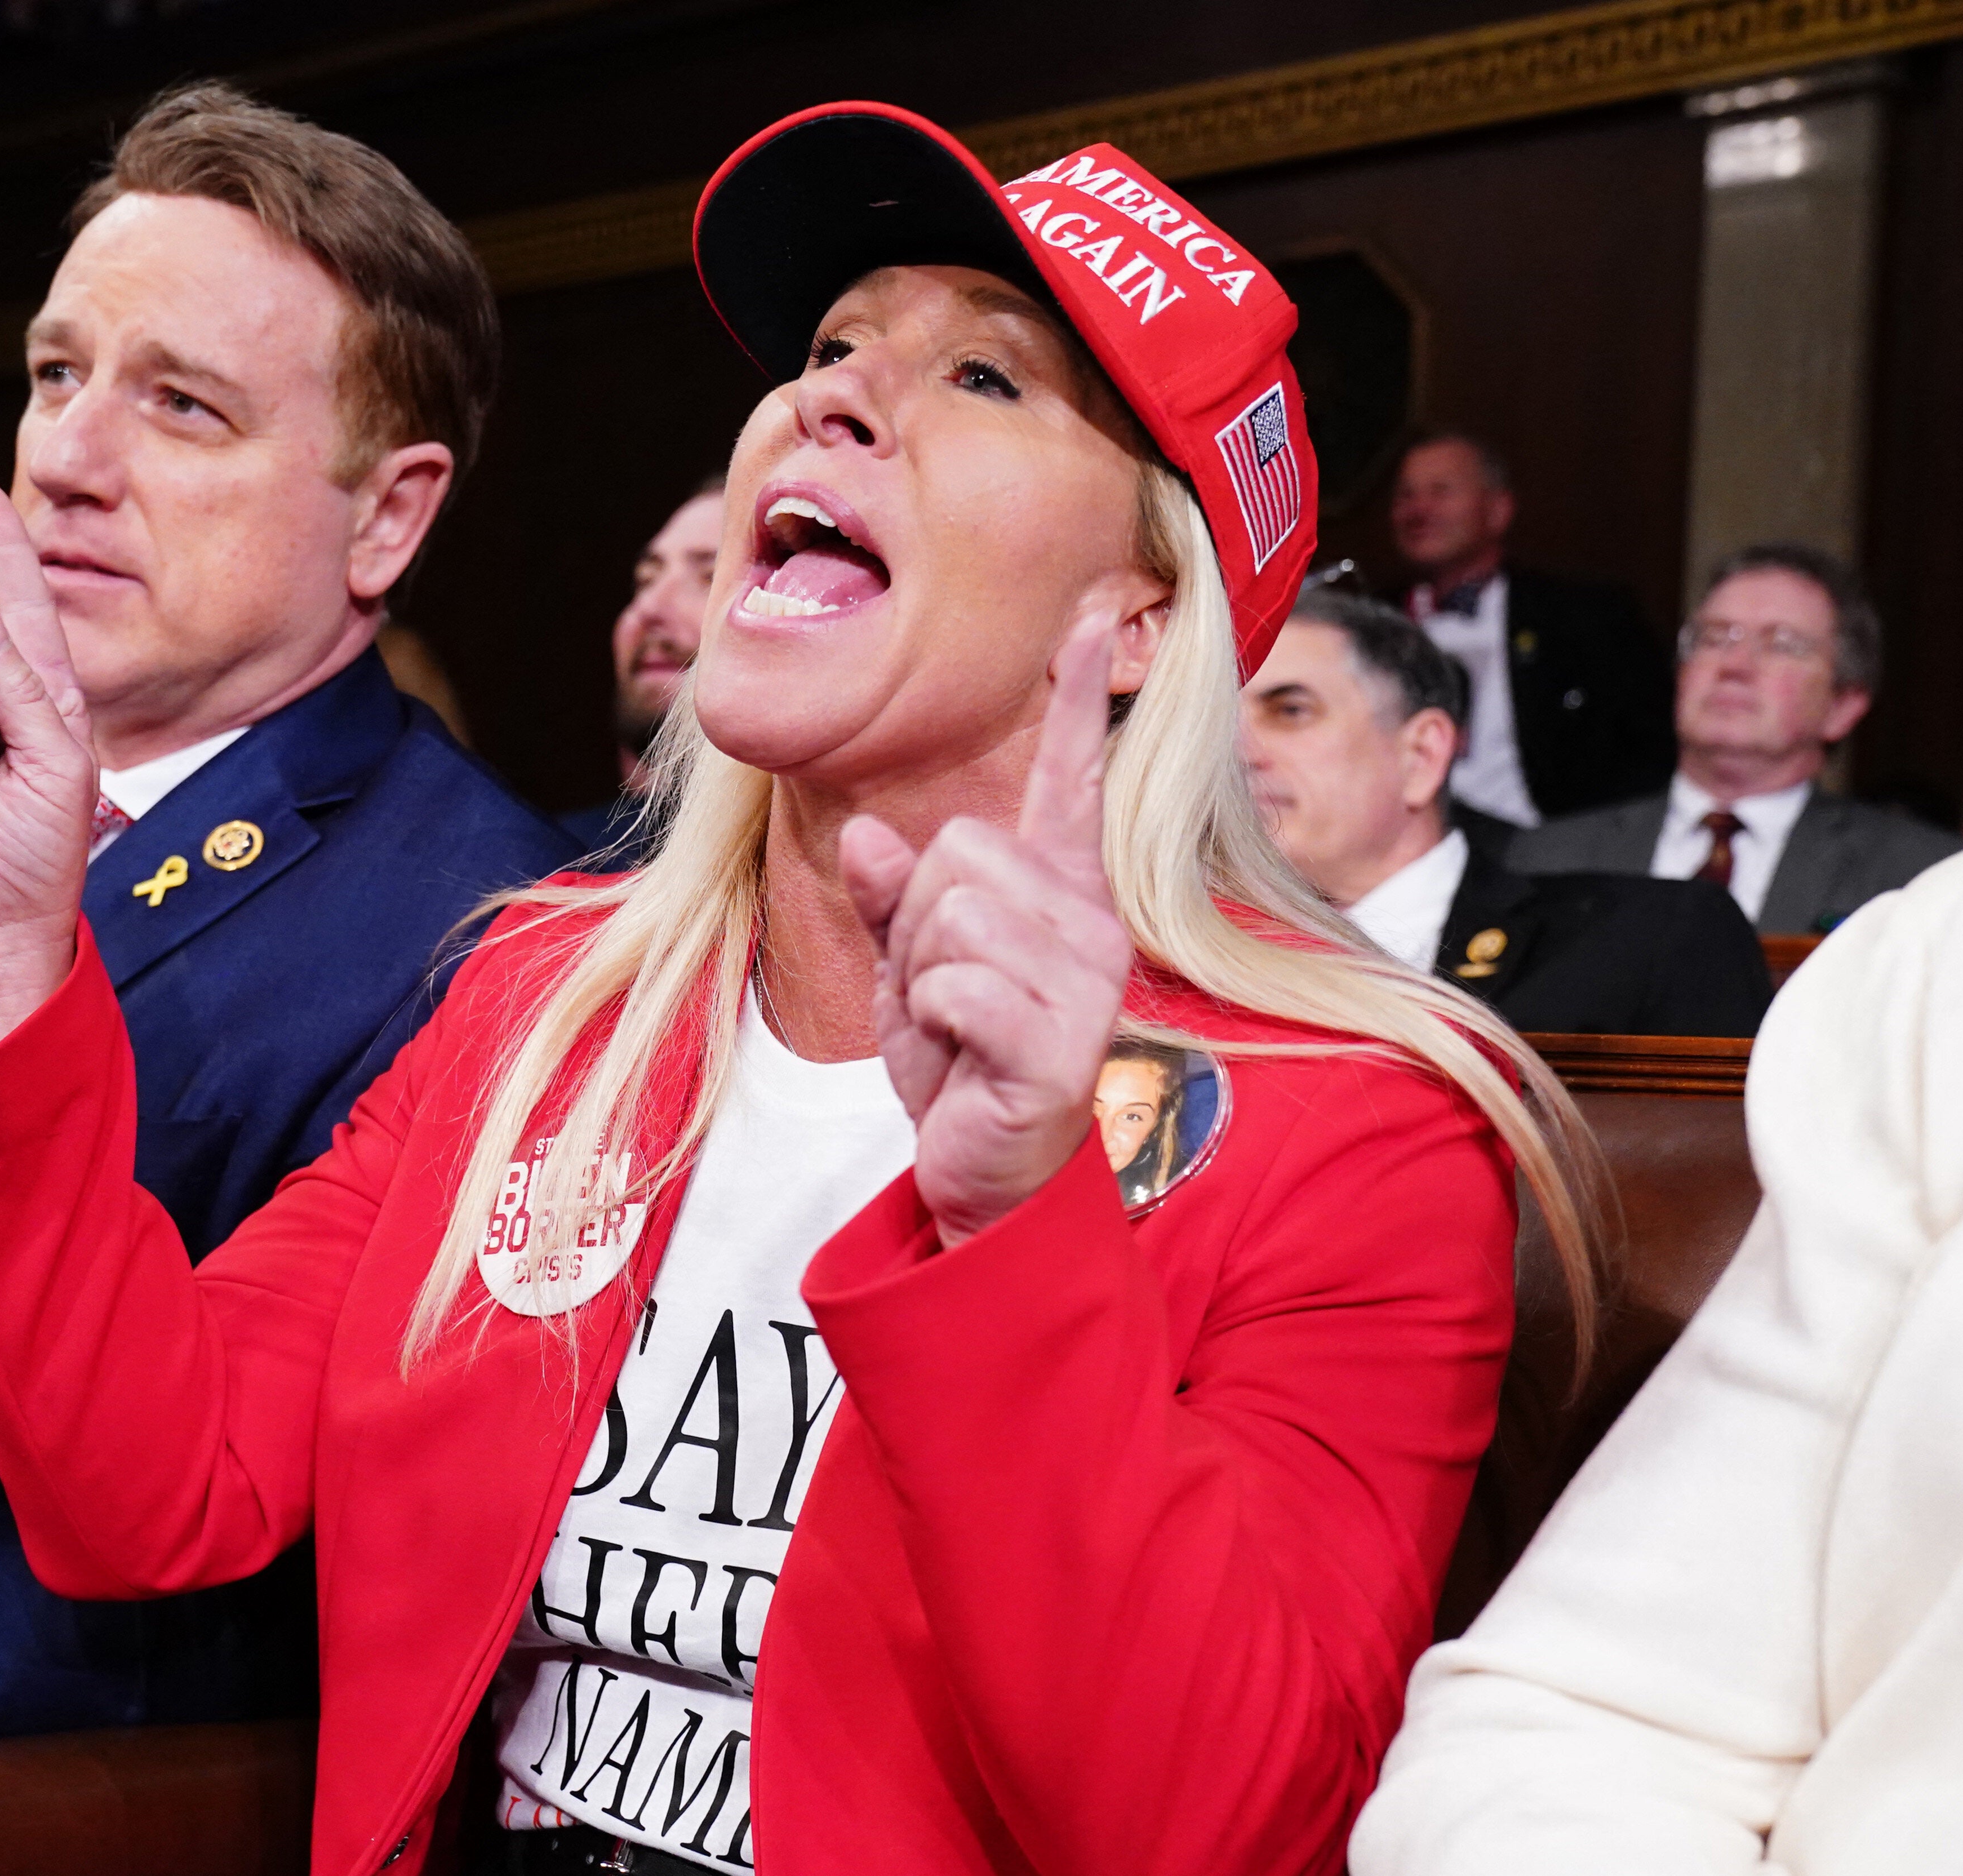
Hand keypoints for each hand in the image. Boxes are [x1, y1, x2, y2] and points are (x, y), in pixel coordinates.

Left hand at [840, 619, 1134, 1244]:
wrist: (982, 1175)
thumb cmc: (960, 1067)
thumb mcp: (908, 971)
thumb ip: (892, 900)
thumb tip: (869, 834)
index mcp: (1059, 894)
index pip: (1071, 780)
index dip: (1077, 698)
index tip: (1093, 612)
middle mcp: (1090, 923)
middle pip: (959, 847)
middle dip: (918, 918)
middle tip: (944, 991)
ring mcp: (1086, 980)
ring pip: (953, 910)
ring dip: (925, 974)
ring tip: (956, 1027)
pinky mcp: (1061, 1039)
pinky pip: (957, 980)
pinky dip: (934, 1018)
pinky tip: (965, 1056)